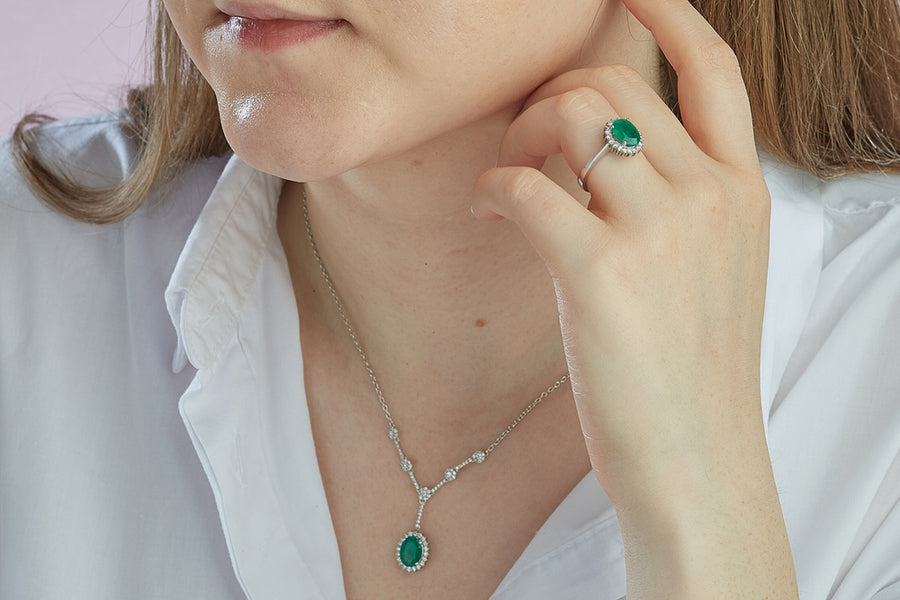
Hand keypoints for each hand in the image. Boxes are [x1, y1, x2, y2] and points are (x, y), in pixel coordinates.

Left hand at [470, 0, 796, 596]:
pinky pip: (527, 184)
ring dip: (521, 134)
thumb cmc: (690, 369)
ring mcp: (662, 231)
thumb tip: (596, 150)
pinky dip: (495, 187)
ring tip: (505, 179)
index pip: (714, 71)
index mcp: (741, 193)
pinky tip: (488, 211)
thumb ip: (676, 202)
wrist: (695, 459)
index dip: (669, 15)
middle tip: (524, 145)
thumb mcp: (710, 270)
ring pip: (574, 116)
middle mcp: (710, 197)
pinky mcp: (601, 272)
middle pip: (615, 87)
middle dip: (553, 98)